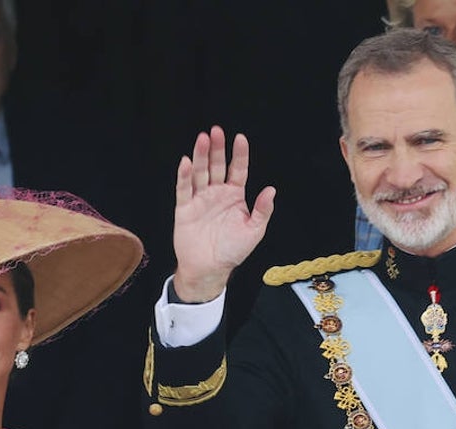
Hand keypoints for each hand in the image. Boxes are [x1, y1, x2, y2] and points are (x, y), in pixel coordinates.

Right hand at [172, 125, 275, 301]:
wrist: (210, 269)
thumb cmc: (233, 251)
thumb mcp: (254, 231)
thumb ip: (262, 210)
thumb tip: (271, 190)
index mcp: (235, 196)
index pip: (238, 169)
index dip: (239, 154)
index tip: (240, 138)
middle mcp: (217, 193)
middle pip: (217, 165)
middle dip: (217, 148)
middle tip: (216, 131)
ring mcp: (200, 199)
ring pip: (200, 172)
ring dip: (200, 156)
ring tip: (202, 139)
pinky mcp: (185, 208)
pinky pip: (184, 189)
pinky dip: (184, 176)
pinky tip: (186, 162)